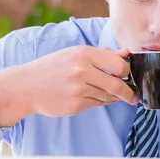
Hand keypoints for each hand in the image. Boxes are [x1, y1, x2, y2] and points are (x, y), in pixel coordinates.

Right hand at [0, 46, 138, 125]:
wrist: (27, 86)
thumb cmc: (53, 67)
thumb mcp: (75, 53)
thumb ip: (103, 54)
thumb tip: (126, 54)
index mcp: (84, 54)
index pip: (119, 65)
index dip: (127, 72)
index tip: (129, 76)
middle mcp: (82, 71)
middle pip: (117, 85)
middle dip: (128, 92)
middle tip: (133, 96)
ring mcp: (78, 90)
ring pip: (107, 96)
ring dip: (112, 97)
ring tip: (106, 92)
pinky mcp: (75, 105)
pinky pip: (96, 104)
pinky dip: (98, 101)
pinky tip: (90, 96)